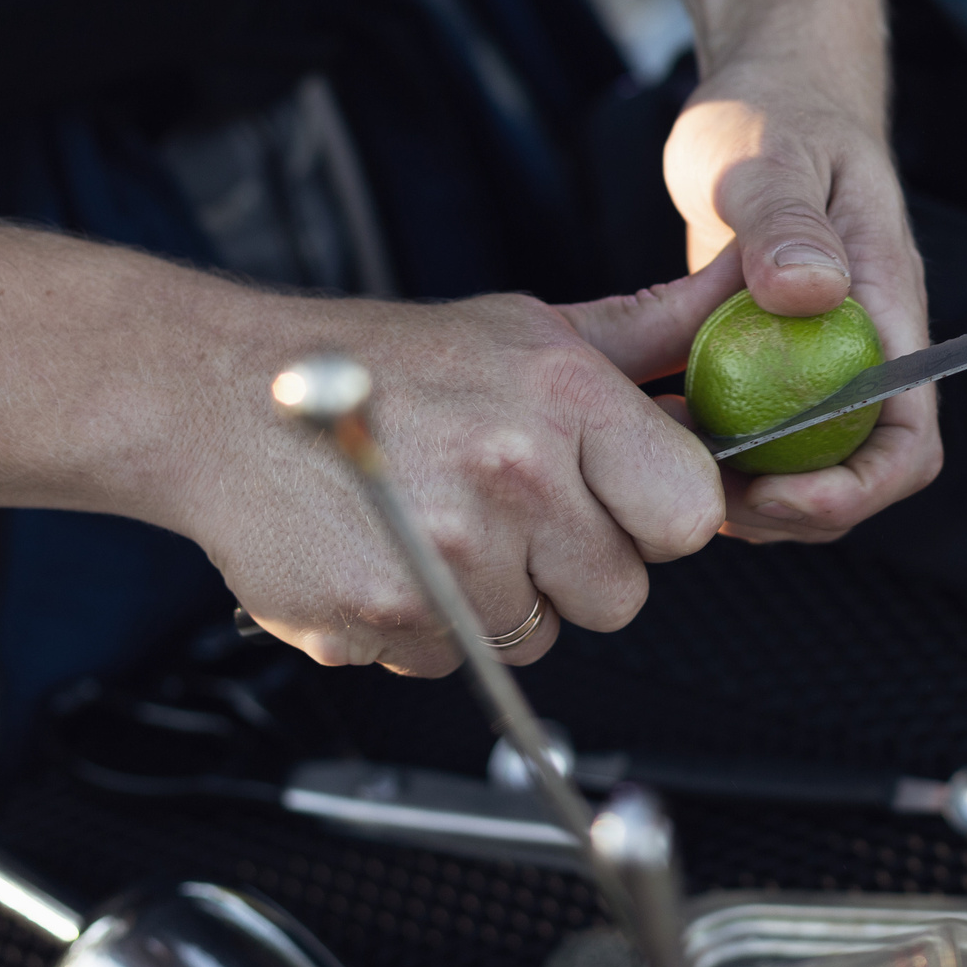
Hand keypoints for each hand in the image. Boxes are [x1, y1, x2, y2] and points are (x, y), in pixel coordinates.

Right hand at [188, 257, 748, 673]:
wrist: (225, 397)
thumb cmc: (392, 364)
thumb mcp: (532, 329)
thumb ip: (649, 335)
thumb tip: (741, 301)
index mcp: (564, 399)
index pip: (688, 514)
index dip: (653, 515)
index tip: (607, 493)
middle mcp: (513, 475)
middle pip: (620, 595)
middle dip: (573, 565)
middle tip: (505, 506)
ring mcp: (444, 556)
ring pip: (536, 639)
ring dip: (496, 602)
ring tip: (439, 524)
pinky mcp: (381, 617)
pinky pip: (453, 665)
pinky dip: (426, 629)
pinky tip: (392, 557)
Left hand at [663, 58, 939, 541]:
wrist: (767, 91)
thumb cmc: (775, 109)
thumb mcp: (768, 155)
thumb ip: (786, 221)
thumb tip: (812, 293)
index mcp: (886, 305)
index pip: (907, 436)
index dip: (854, 489)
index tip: (778, 493)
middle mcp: (863, 343)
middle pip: (860, 471)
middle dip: (793, 511)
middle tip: (702, 502)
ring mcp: (820, 355)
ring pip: (809, 464)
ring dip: (750, 492)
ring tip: (672, 478)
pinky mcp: (776, 357)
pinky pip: (762, 432)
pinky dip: (719, 452)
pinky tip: (657, 437)